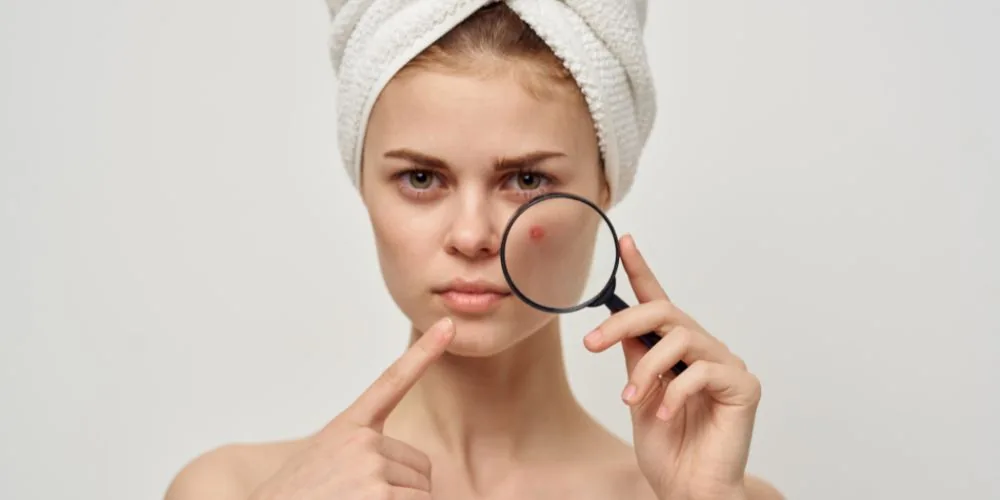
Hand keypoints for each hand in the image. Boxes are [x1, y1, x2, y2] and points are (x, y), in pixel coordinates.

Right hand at [248, 317, 455, 499]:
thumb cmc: (295, 498)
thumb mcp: (324, 463)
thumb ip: (362, 454)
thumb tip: (409, 471)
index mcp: (348, 428)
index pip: (392, 381)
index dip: (424, 352)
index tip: (446, 326)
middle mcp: (362, 442)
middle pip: (419, 466)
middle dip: (404, 488)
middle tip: (361, 499)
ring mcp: (371, 468)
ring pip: (422, 491)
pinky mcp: (380, 496)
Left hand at [583, 235, 760, 499]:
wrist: (689, 489)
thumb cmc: (668, 448)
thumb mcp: (640, 395)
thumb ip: (637, 358)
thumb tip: (619, 322)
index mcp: (678, 350)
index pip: (659, 302)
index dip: (641, 271)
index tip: (625, 242)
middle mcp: (705, 349)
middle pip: (664, 312)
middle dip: (623, 322)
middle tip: (592, 342)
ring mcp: (727, 365)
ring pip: (681, 338)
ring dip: (648, 367)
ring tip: (631, 398)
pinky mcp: (744, 386)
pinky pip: (702, 371)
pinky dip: (674, 393)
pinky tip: (664, 415)